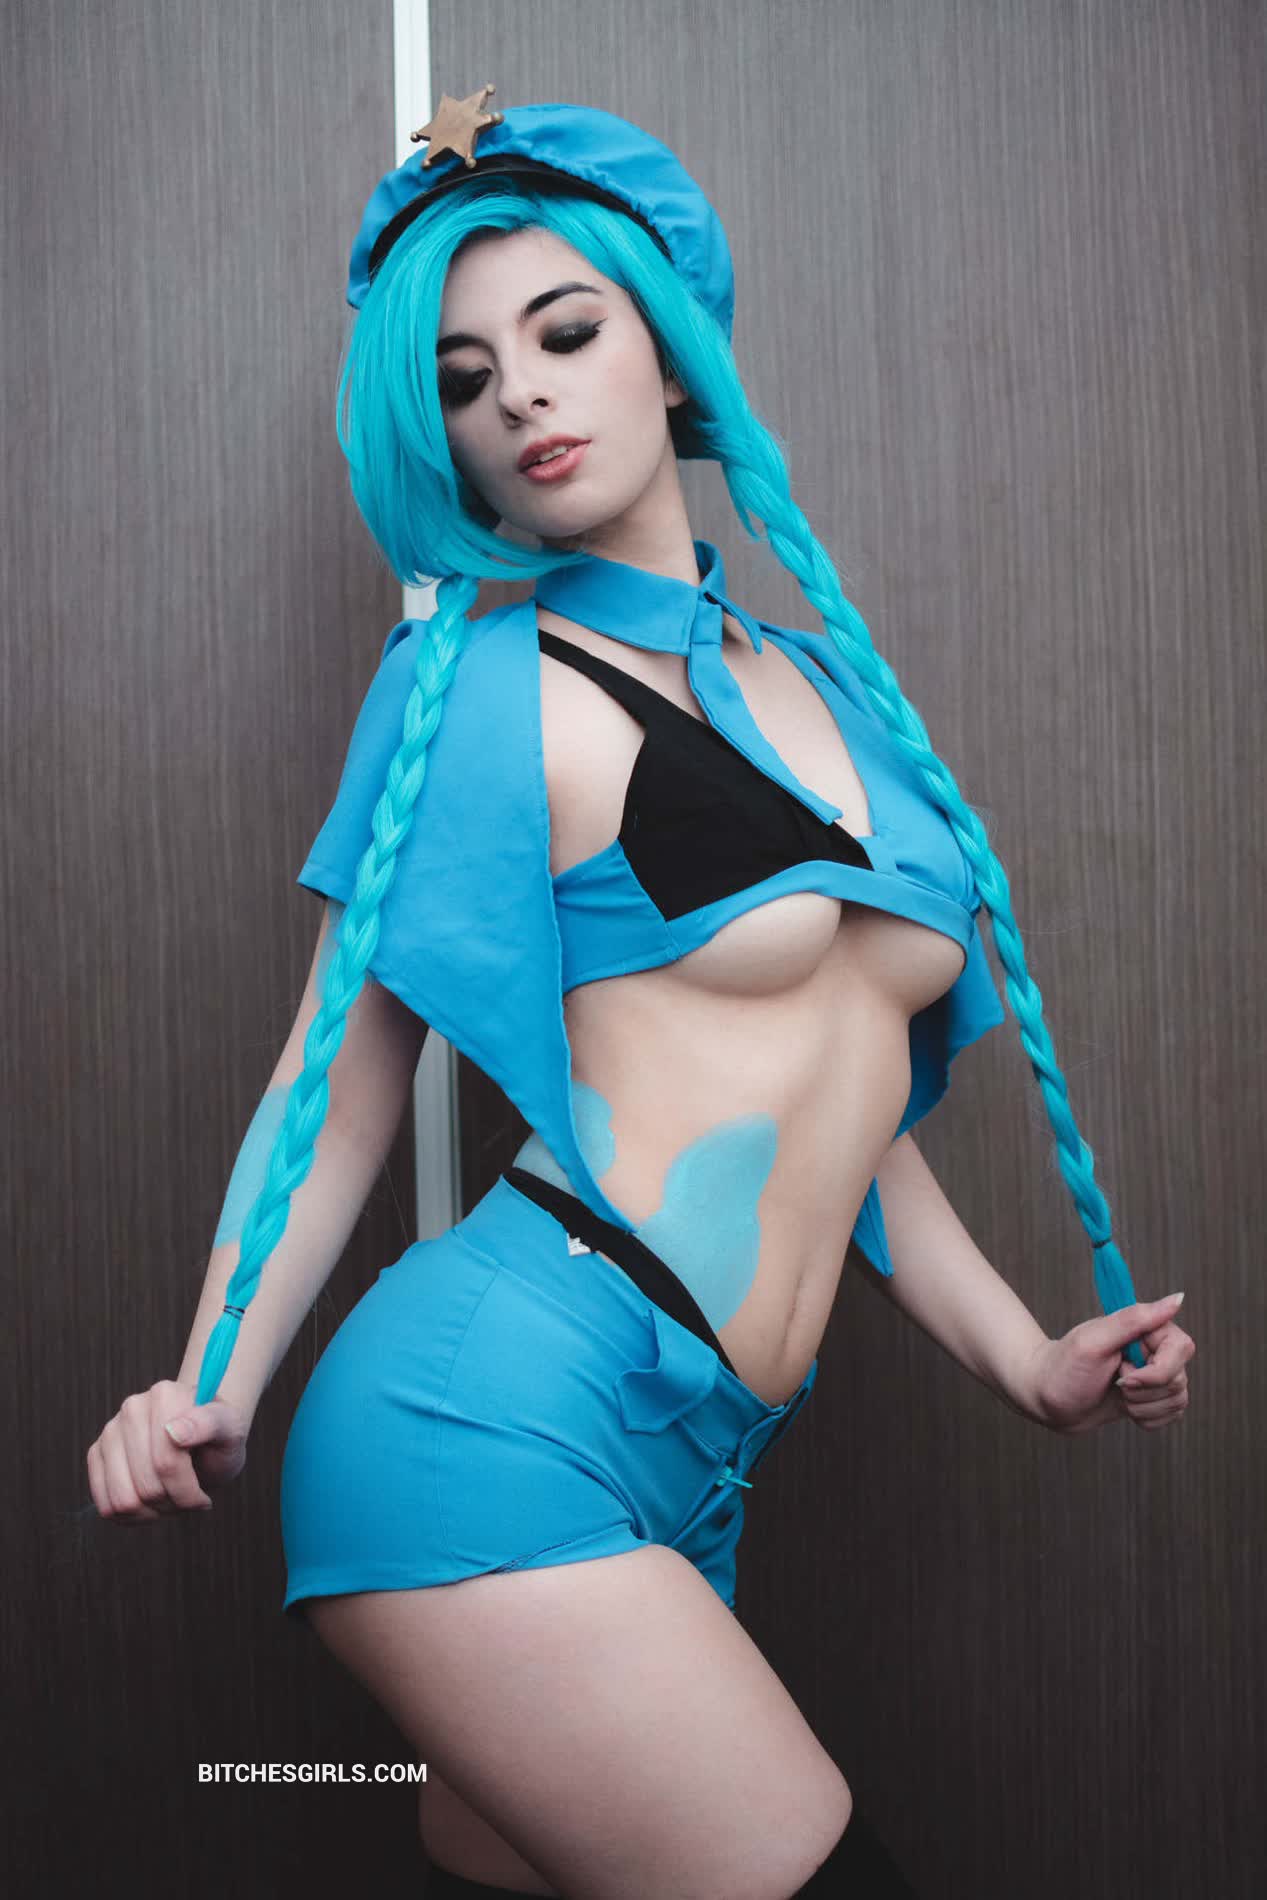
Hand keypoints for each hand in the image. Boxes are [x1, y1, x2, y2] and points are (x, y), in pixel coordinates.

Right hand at [86, 1379, 248, 1521]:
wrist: (202, 1444)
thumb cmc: (219, 1440)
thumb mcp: (231, 1431)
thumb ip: (211, 1425)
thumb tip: (174, 1431)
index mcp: (166, 1394)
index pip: (166, 1462)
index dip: (188, 1491)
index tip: (204, 1496)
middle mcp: (132, 1407)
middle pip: (146, 1485)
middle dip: (174, 1503)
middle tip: (190, 1498)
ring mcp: (110, 1431)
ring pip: (123, 1500)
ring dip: (153, 1512)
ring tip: (172, 1499)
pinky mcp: (96, 1454)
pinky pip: (105, 1505)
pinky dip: (132, 1516)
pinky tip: (152, 1504)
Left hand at [1025, 1294, 1193, 1436]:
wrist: (1045, 1399)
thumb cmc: (1062, 1367)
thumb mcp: (1094, 1342)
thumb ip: (1135, 1319)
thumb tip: (1178, 1299)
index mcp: (1146, 1327)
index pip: (1182, 1348)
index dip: (1158, 1371)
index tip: (1124, 1375)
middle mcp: (1154, 1348)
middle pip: (1179, 1379)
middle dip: (1142, 1391)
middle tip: (1113, 1382)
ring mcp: (1154, 1374)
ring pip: (1176, 1400)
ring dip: (1142, 1406)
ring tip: (1115, 1392)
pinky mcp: (1151, 1397)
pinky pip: (1170, 1415)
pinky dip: (1146, 1418)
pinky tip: (1123, 1408)